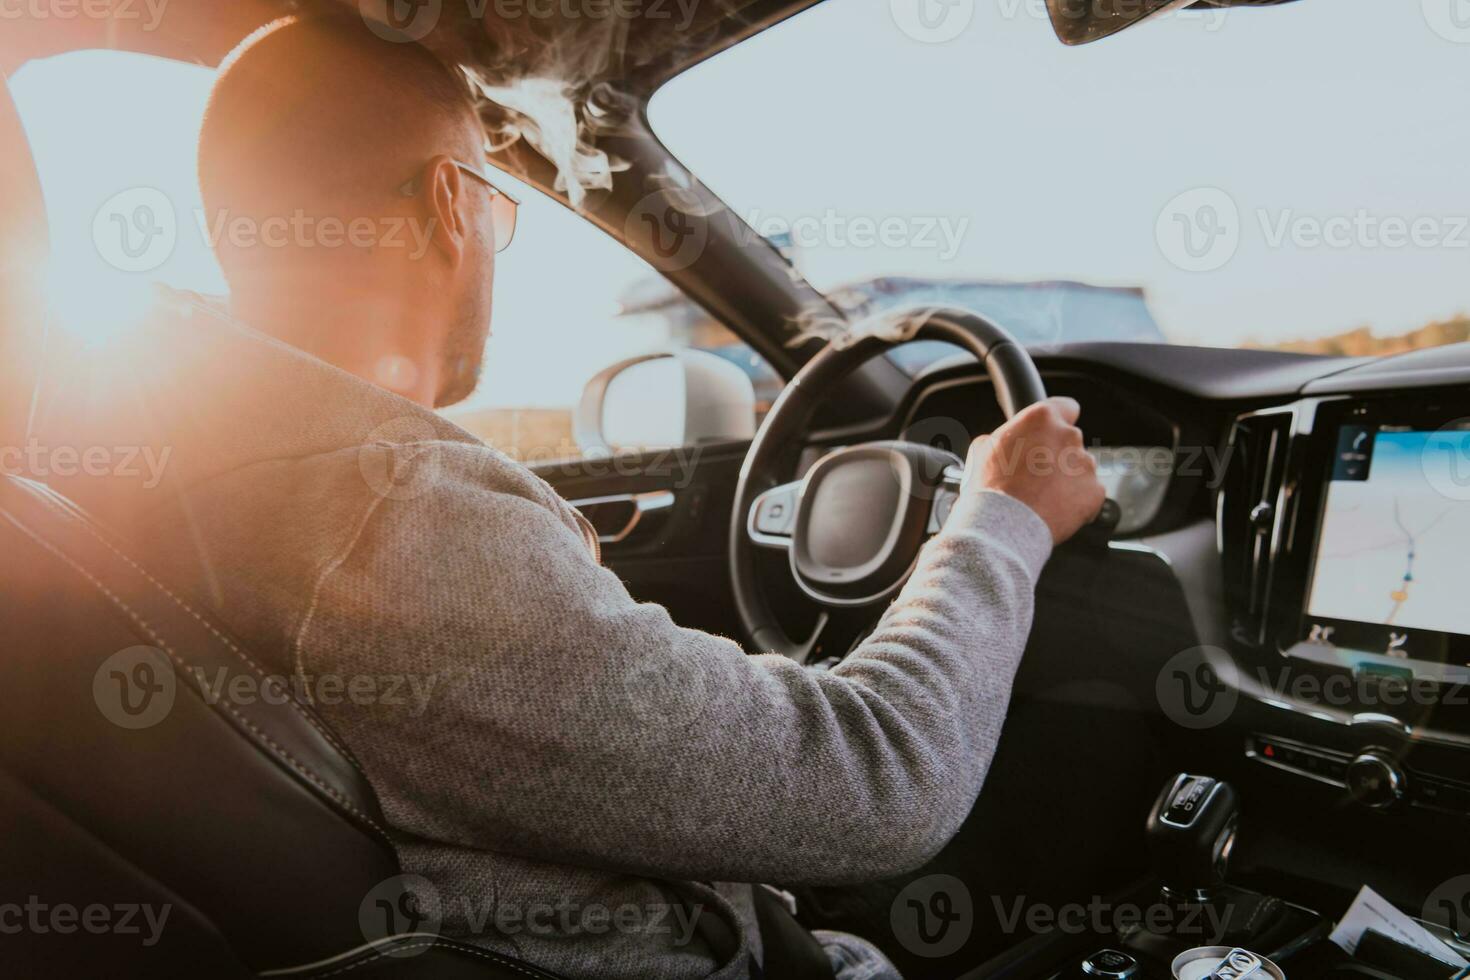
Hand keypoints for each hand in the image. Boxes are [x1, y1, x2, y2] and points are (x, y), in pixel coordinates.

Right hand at [963, 396, 1105, 544]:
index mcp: (1042, 419)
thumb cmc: (989, 489)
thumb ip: (1003, 438)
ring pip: (1080, 467)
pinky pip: (1089, 493)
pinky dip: (1077, 501)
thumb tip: (1003, 443)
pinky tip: (1054, 509)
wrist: (1002, 526)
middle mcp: (1068, 436)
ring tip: (1042, 496)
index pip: (1066, 406)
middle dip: (1057, 454)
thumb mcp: (981, 450)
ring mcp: (1085, 464)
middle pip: (1071, 440)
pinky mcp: (1095, 491)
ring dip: (1066, 478)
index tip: (1052, 432)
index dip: (1059, 419)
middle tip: (1035, 474)